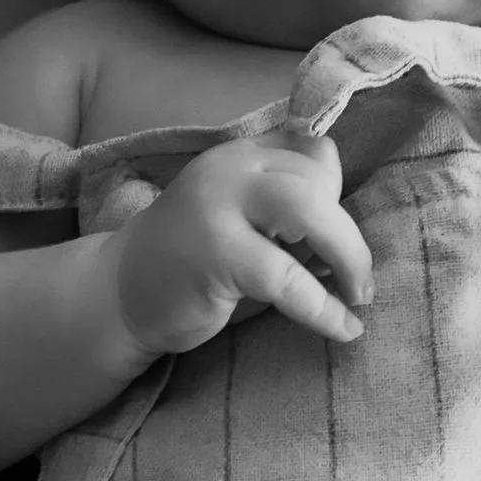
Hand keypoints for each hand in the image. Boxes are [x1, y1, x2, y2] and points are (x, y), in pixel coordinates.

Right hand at [111, 127, 372, 355]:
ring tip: (358, 297)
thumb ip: (290, 215)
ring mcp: (218, 205)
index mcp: (241, 155)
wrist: (119, 295)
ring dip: (349, 257)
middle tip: (361, 281)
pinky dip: (323, 307)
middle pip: (317, 179)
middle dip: (351, 235)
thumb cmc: (194, 264)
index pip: (313, 152)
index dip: (336, 195)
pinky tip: (343, 329)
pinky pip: (287, 277)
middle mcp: (230, 167)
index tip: (333, 239)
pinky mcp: (214, 252)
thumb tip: (355, 241)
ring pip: (308, 212)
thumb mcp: (243, 222)